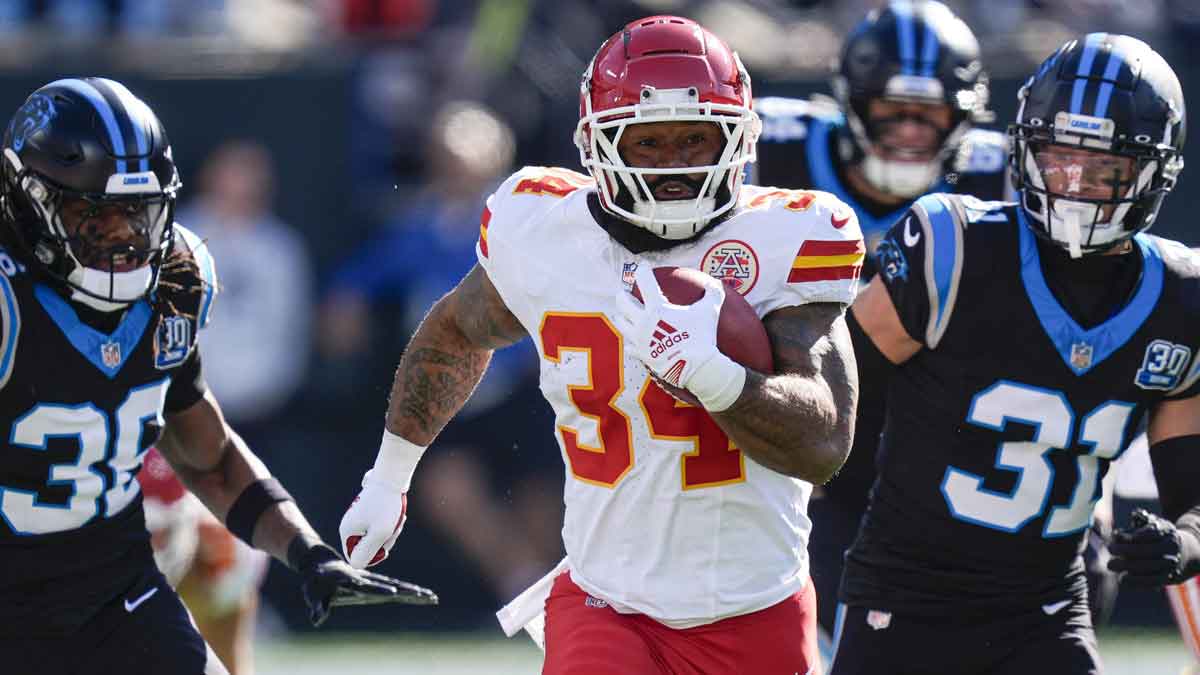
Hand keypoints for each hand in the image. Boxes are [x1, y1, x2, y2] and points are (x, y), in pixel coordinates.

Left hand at [294, 543, 436, 627]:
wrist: (320, 562)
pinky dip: (409, 592)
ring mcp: (373, 582)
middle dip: (410, 592)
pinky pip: (395, 588)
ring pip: (397, 586)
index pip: (369, 588)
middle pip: (392, 586)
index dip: (379, 591)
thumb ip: (318, 606)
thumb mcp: (313, 594)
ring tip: (433, 597)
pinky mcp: (375, 585)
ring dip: (415, 592)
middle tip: (428, 596)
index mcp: (352, 583)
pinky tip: (421, 595)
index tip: (393, 594)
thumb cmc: (315, 581)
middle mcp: (367, 581)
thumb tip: (317, 620)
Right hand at [339, 472, 406, 567]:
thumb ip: (367, 552)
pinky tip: (397, 514)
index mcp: (347, 532)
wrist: (392, 476)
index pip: (357, 559)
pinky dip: (390, 523)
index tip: (385, 542)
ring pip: (377, 538)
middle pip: (369, 548)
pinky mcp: (368, 514)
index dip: (374, 555)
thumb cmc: (386, 505)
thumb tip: (355, 566)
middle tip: (394, 526)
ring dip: (390, 531)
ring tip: (397, 517)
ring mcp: (359, 519)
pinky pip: (380, 527)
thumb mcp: (379, 533)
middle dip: (385, 541)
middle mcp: (349, 526)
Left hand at [614, 266, 725, 389]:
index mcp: (657, 308)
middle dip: (623, 295)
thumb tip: (716, 283)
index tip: (643, 266)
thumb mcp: (710, 311)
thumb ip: (713, 293)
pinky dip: (631, 343)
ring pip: (620, 323)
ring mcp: (640, 339)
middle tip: (626, 293)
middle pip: (622, 302)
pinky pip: (629, 347)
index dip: (642, 270)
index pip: (644, 281)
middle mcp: (643, 321)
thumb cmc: (702, 336)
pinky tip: (633, 342)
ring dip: (621, 316)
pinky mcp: (641, 354)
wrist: (696, 367)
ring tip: (622, 314)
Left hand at [1108, 508, 1186, 585]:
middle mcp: (1171, 549)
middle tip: (1109, 549)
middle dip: (1124, 550)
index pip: (1148, 533)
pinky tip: (1121, 579)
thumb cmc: (1158, 537)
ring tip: (1111, 565)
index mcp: (1167, 532)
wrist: (1181, 554)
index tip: (1115, 534)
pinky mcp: (1168, 578)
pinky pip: (1151, 581)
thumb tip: (1116, 535)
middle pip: (1145, 550)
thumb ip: (1134, 528)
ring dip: (1126, 567)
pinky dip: (1135, 582)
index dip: (1130, 535)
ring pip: (1147, 567)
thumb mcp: (1149, 526)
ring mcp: (1171, 564)